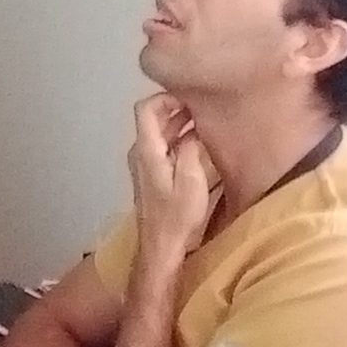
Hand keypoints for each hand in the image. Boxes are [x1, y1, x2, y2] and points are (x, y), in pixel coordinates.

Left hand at [127, 94, 214, 258]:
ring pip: (159, 133)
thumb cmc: (177, 216)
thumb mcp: (191, 179)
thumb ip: (191, 147)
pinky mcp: (150, 175)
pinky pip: (162, 147)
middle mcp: (140, 153)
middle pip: (153, 118)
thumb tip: (195, 127)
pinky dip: (178, 140)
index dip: (167, 98)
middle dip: (178, 109)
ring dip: (180, 125)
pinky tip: (198, 145)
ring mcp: (143, 164)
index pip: (146, 108)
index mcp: (147, 150)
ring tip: (206, 123)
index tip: (191, 99)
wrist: (161, 248)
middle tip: (205, 108)